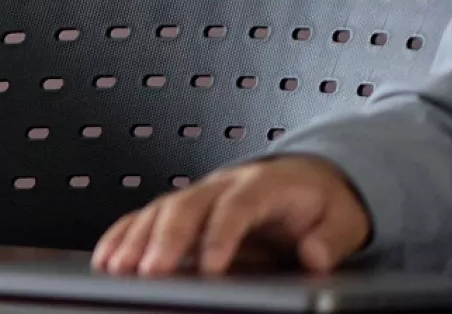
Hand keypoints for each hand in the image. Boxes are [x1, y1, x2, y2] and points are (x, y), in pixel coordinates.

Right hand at [93, 156, 369, 275]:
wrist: (309, 180)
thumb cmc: (321, 203)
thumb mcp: (344, 219)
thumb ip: (331, 239)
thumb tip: (315, 255)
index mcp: (263, 185)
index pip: (236, 207)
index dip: (220, 236)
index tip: (210, 267)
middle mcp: (223, 185)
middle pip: (185, 206)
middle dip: (164, 240)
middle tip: (150, 271)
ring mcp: (198, 194)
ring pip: (158, 210)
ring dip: (135, 239)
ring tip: (118, 268)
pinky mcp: (182, 209)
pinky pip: (145, 217)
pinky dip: (122, 236)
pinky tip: (108, 257)